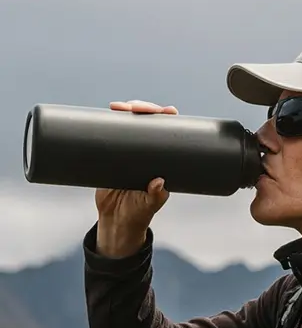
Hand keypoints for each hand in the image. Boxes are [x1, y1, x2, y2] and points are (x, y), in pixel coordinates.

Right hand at [94, 100, 177, 256]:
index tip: (166, 111)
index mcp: (161, 160)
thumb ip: (155, 196)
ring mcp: (128, 151)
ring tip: (118, 107)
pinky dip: (108, 120)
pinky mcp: (110, 154)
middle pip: (147, 122)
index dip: (167, 119)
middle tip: (134, 108)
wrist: (115, 220)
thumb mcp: (149, 205)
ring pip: (128, 123)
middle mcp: (147, 152)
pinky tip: (107, 111)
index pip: (167, 133)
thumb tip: (159, 182)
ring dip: (125, 110)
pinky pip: (110, 133)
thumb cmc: (138, 213)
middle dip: (143, 109)